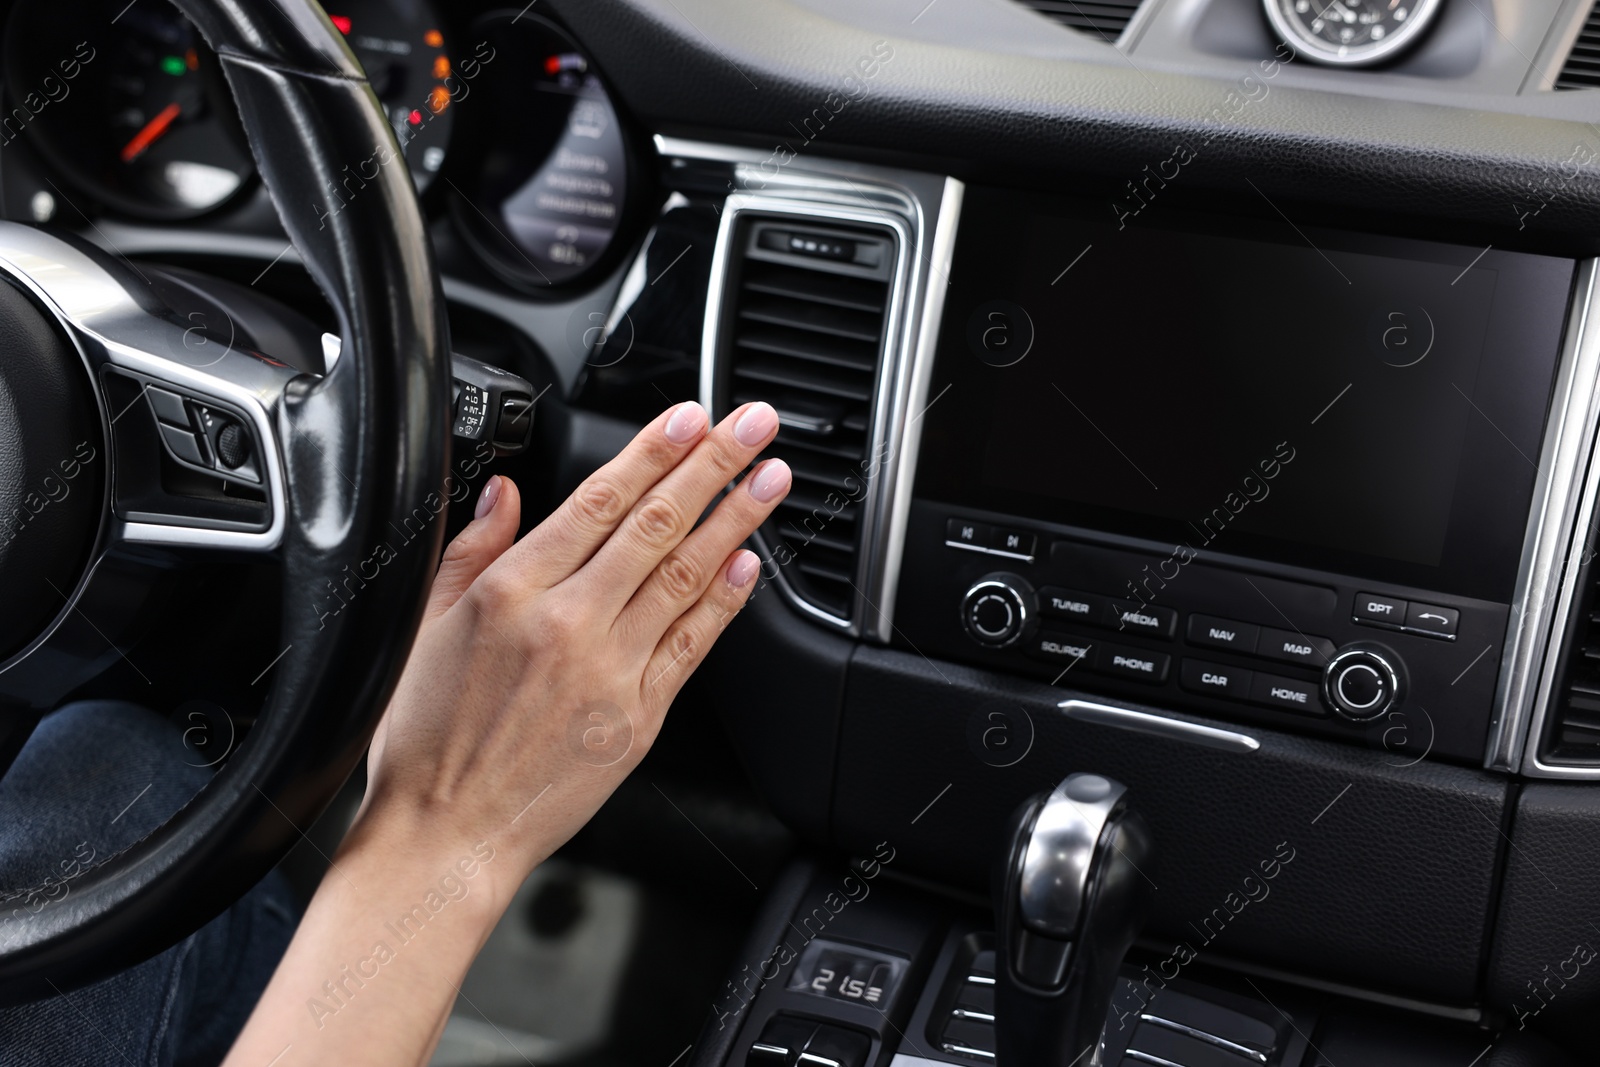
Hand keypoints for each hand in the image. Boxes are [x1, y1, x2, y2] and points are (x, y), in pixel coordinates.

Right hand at [353, 399, 789, 902]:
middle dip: (713, 465)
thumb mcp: (425, 627)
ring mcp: (610, 671)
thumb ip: (470, 551)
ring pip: (686, 576)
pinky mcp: (639, 717)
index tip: (690, 417)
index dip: (652, 451)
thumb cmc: (428, 741)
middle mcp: (567, 624)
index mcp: (510, 592)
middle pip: (655, 525)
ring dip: (736, 520)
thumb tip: (501, 492)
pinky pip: (693, 644)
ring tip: (769, 479)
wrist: (447, 834)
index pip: (598, 500)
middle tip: (753, 425)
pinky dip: (725, 600)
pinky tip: (749, 563)